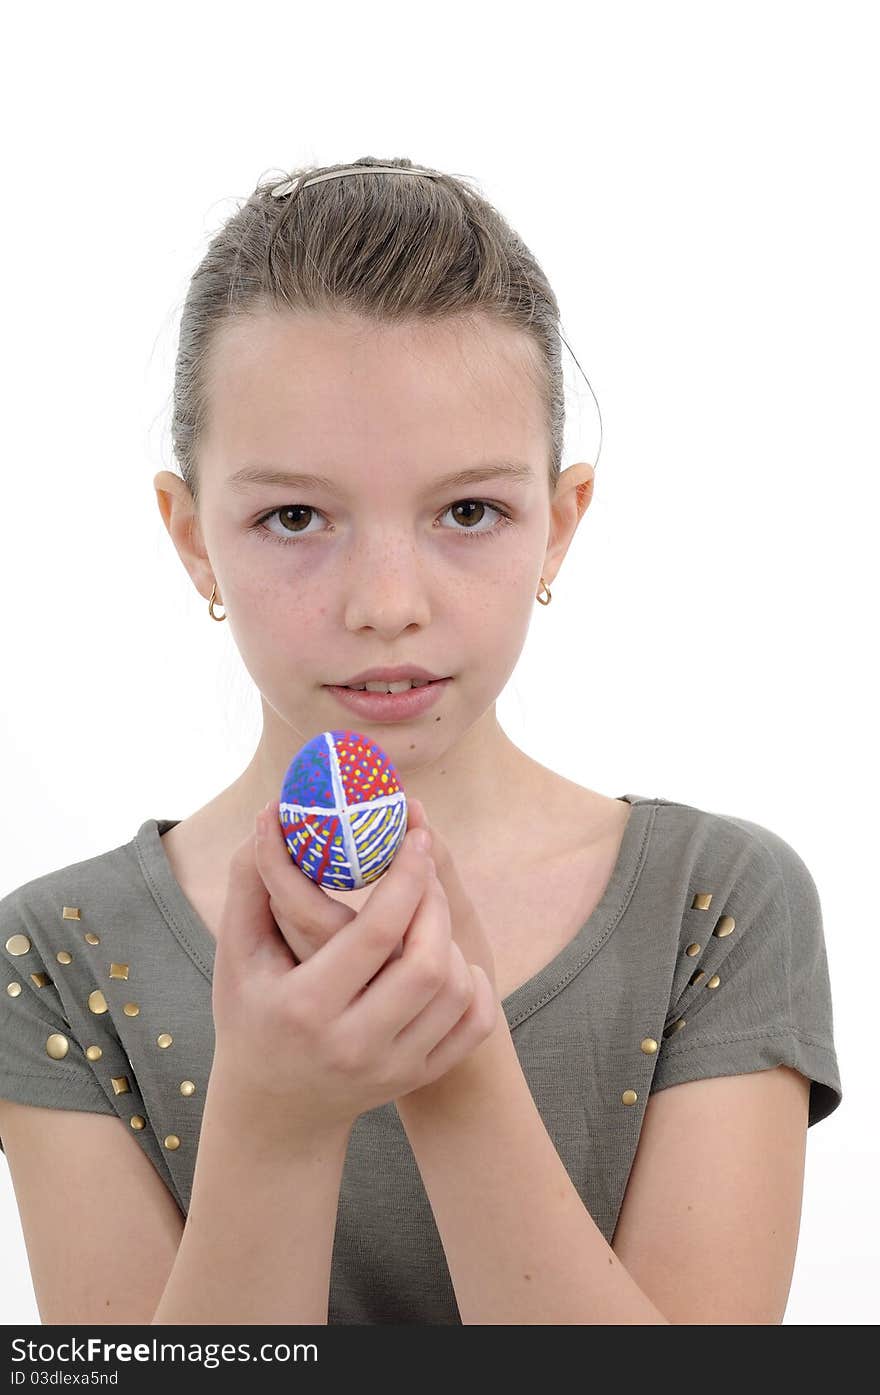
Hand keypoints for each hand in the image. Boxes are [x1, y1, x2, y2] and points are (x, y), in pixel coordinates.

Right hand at [208, 807, 496, 1145]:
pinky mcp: (417, 1077)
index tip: (416, 837)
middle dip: (435, 902)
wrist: (274, 1108)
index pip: (376, 933)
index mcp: (305, 1007)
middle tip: (424, 867)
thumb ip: (250, 883)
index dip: (405, 877)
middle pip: (426, 962)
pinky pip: (474, 1025)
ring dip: (450, 938)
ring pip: (454, 990)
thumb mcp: (237, 953)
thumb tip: (270, 817)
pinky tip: (449, 959)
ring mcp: (391, 1067)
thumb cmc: (251, 1013)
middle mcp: (352, 1044)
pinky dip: (473, 985)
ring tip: (426, 912)